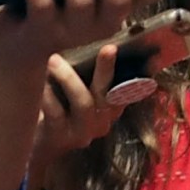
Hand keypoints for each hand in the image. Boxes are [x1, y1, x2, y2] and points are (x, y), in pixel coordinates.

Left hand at [28, 46, 129, 184]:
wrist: (39, 146)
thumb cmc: (61, 109)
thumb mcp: (79, 93)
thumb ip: (90, 75)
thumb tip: (95, 43)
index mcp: (111, 108)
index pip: (130, 89)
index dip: (142, 74)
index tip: (150, 57)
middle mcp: (103, 121)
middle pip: (109, 93)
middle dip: (108, 69)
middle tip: (107, 48)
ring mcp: (83, 131)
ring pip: (84, 103)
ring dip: (69, 79)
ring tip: (54, 60)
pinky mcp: (60, 136)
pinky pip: (56, 112)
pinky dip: (48, 94)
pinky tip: (39, 81)